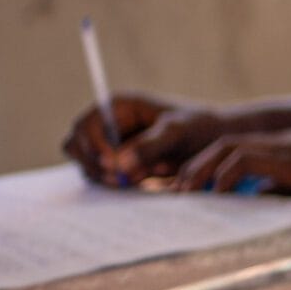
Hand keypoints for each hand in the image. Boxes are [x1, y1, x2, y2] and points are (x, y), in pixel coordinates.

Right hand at [62, 94, 220, 186]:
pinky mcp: (117, 163)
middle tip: (121, 180)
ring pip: (86, 164)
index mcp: (117, 106)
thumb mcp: (178, 132)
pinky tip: (138, 183)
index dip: (94, 147)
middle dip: (94, 164)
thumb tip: (119, 165)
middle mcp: (107, 123)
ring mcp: (109, 144)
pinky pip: (101, 177)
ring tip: (133, 181)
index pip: (85, 126)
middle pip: (76, 145)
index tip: (114, 166)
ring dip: (103, 176)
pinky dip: (113, 183)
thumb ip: (150, 146)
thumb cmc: (198, 127)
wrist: (214, 142)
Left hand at [173, 131, 290, 199]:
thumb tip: (259, 198)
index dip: (209, 167)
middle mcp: (277, 141)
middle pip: (221, 144)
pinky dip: (225, 175)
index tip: (192, 189)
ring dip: (201, 170)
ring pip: (225, 148)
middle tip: (176, 191)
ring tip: (185, 192)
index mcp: (282, 147)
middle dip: (194, 167)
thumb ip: (283, 187)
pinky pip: (243, 160)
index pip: (235, 150)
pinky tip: (219, 192)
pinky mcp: (285, 155)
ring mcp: (281, 145)